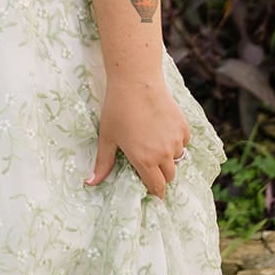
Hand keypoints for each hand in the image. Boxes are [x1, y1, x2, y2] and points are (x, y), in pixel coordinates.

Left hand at [85, 76, 190, 199]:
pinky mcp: (183, 126)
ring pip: (176, 158)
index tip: (153, 191)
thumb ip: (103, 163)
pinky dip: (176, 142)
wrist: (136, 82)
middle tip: (150, 166)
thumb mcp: (107, 137)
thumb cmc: (117, 109)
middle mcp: (163, 154)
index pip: (157, 187)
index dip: (155, 192)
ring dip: (168, 157)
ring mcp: (175, 140)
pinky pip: (183, 142)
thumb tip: (90, 183)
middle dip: (161, 176)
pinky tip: (163, 131)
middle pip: (169, 176)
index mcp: (144, 160)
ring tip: (153, 144)